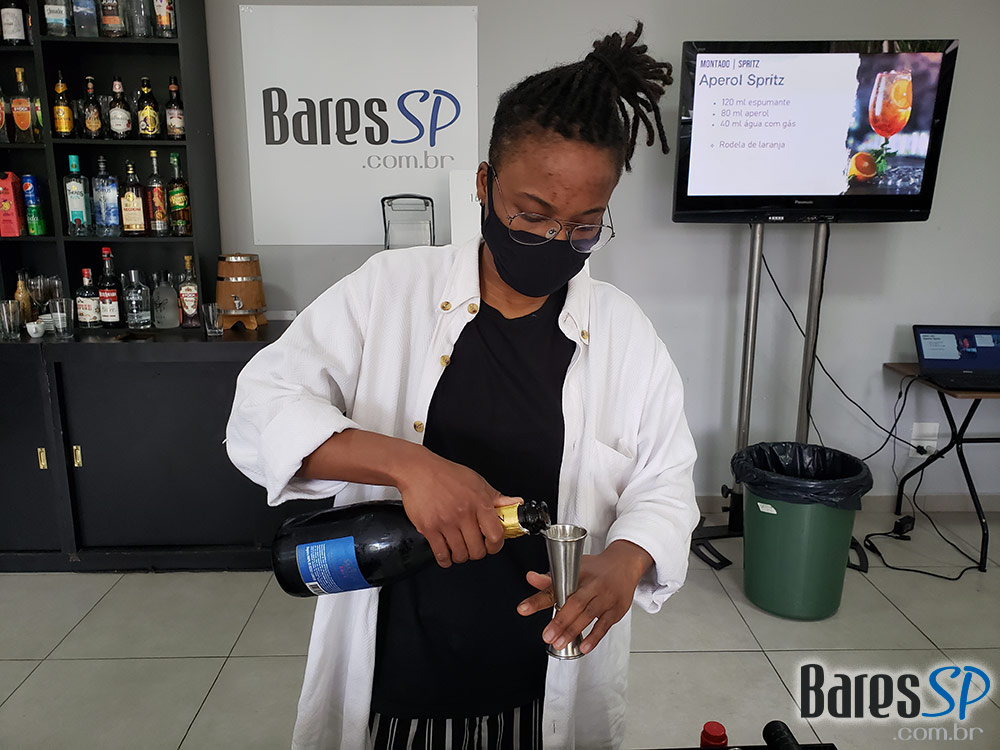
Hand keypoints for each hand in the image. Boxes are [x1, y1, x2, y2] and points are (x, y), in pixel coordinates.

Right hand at [397, 448, 516, 567]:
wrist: (418, 470)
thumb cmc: (447, 474)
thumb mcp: (477, 481)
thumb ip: (497, 497)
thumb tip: (516, 503)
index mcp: (479, 502)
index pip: (496, 534)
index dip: (496, 545)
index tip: (492, 545)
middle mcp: (464, 514)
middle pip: (478, 550)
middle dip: (477, 552)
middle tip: (474, 547)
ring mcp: (446, 522)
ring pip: (460, 554)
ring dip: (461, 556)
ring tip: (460, 549)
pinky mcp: (429, 528)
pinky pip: (441, 554)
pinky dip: (446, 559)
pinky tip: (446, 555)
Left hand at [517, 540, 652, 654]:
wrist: (625, 565)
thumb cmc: (596, 569)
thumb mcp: (573, 569)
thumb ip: (551, 579)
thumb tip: (530, 578)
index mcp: (579, 574)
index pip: (556, 587)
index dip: (539, 599)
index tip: (523, 609)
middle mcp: (594, 586)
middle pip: (575, 603)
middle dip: (559, 621)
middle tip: (546, 635)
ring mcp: (606, 598)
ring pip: (588, 615)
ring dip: (573, 630)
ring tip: (558, 643)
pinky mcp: (616, 611)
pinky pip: (604, 626)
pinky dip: (594, 637)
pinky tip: (584, 647)